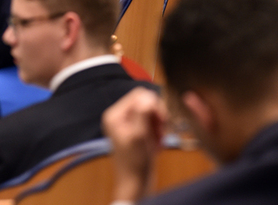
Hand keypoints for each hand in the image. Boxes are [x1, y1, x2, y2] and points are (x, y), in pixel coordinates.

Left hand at [103, 88, 167, 202]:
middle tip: (162, 130)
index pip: (140, 94)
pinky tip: (156, 142)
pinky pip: (151, 121)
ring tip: (158, 139)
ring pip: (151, 111)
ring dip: (159, 124)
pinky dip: (157, 130)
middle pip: (146, 101)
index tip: (162, 119)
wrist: (135, 183)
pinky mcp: (135, 130)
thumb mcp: (139, 135)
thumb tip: (147, 95)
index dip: (154, 105)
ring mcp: (127, 123)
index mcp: (115, 114)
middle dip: (157, 115)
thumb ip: (142, 113)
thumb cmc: (135, 163)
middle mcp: (119, 116)